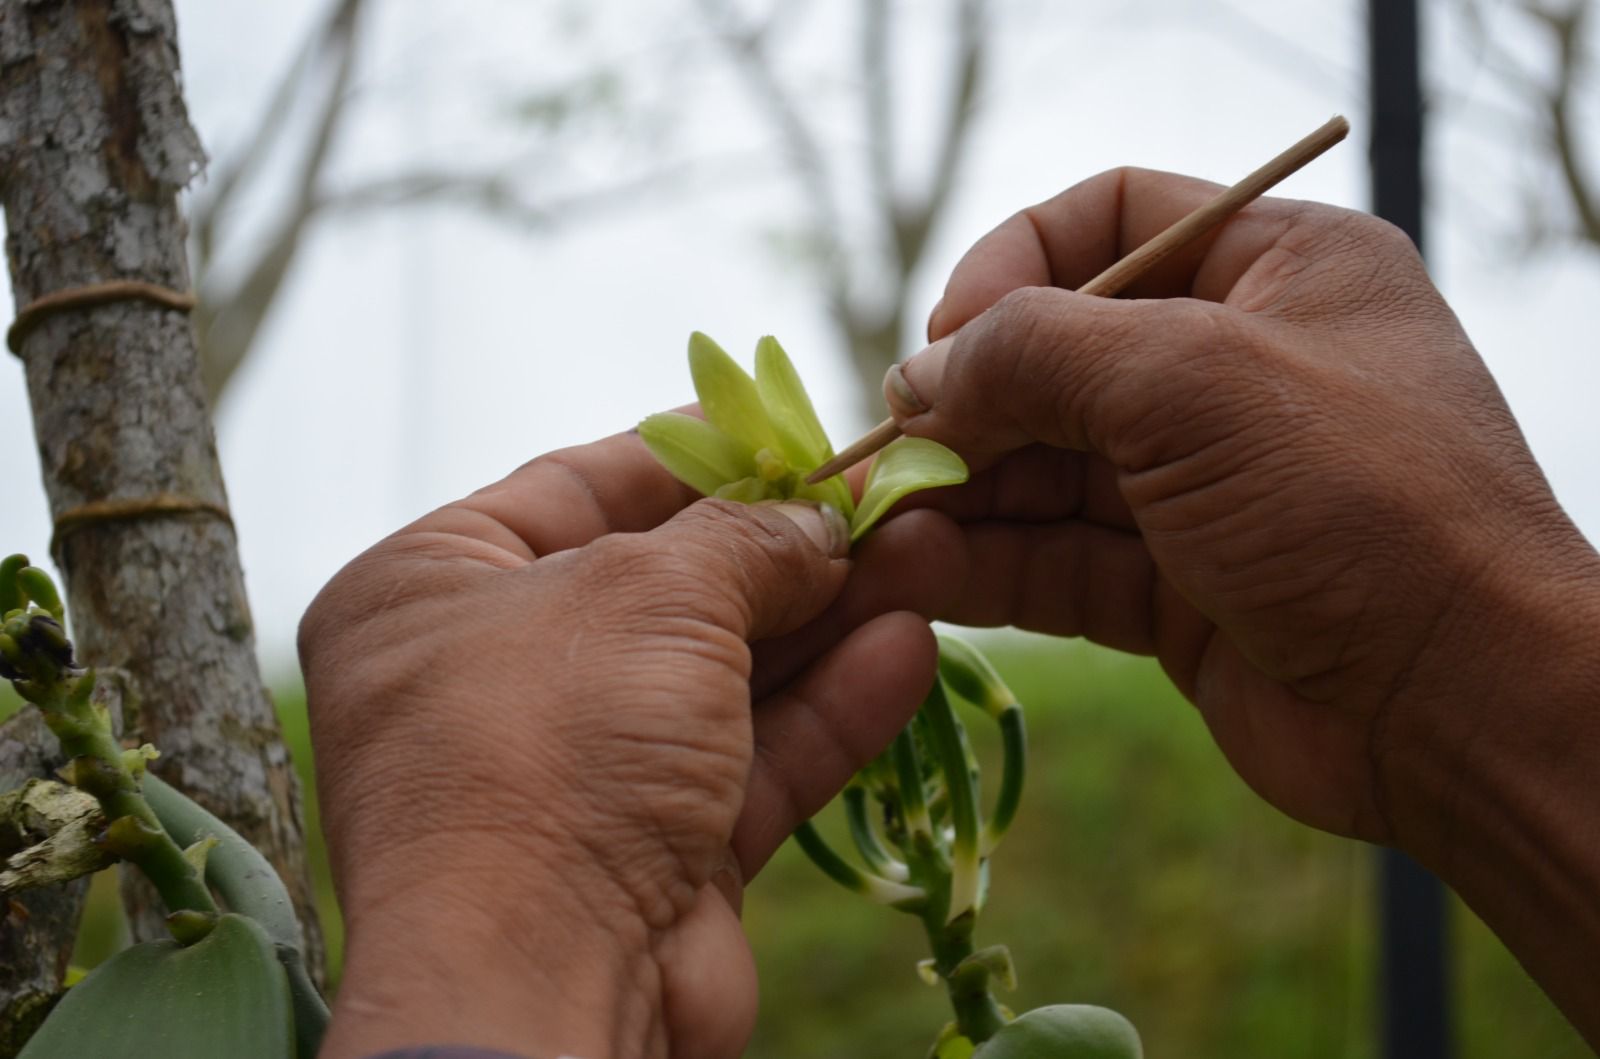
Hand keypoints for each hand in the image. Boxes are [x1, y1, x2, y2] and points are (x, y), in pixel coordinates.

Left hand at [299, 431, 960, 1058]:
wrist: (544, 990)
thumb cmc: (555, 746)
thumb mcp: (653, 598)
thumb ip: (747, 541)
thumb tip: (817, 521)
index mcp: (431, 590)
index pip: (576, 485)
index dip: (695, 451)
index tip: (792, 427)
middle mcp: (494, 678)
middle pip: (667, 584)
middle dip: (786, 545)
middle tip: (888, 500)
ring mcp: (577, 770)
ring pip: (722, 673)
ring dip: (828, 619)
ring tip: (929, 555)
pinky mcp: (653, 851)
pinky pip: (749, 760)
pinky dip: (827, 709)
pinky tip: (909, 650)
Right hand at [887, 168, 1599, 1039]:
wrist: (1462, 707)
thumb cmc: (1354, 503)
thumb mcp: (1193, 383)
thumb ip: (1037, 353)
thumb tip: (919, 377)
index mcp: (1275, 272)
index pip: (1111, 220)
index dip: (1012, 264)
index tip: (945, 339)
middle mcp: (1234, 370)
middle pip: (1059, 360)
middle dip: (966, 407)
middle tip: (887, 455)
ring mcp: (1202, 487)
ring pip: (1046, 472)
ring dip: (958, 497)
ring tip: (879, 530)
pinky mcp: (1175, 588)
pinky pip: (1058, 559)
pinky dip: (985, 565)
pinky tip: (916, 574)